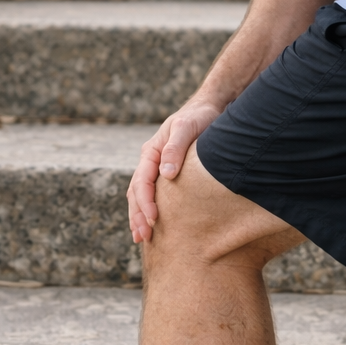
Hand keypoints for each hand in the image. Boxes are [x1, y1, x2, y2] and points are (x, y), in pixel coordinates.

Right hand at [127, 99, 225, 243]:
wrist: (210, 107)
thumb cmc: (199, 116)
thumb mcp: (186, 128)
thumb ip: (175, 149)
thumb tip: (166, 174)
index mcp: (151, 151)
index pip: (141, 182)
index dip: (145, 203)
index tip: (153, 220)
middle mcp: (150, 160)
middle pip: (136, 192)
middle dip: (137, 215)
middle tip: (142, 236)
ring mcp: (157, 167)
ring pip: (140, 195)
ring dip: (138, 216)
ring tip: (140, 237)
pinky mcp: (167, 172)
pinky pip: (153, 194)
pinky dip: (147, 210)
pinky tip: (151, 225)